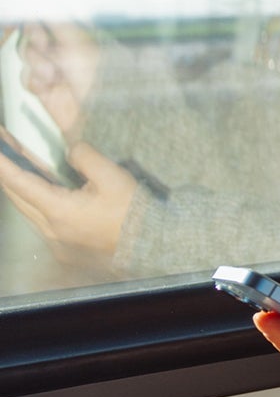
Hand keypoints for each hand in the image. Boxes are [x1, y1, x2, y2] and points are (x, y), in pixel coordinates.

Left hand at [0, 136, 135, 263]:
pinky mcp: (63, 246)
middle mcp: (50, 229)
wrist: (149, 242)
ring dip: (18, 187)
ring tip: (14, 165)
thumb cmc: (132, 210)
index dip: (3, 164)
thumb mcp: (111, 175)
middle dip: (6, 173)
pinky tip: (38, 189)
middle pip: (16, 197)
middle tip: (3, 150)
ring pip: (26, 209)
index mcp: (59, 211)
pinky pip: (38, 220)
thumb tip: (68, 151)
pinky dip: (32, 201)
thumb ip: (84, 157)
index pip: (19, 183)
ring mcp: (55, 240)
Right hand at [19, 22, 100, 142]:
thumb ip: (59, 23)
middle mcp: (64, 50)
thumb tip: (45, 1)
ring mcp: (52, 68)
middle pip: (32, 35)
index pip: (50, 19)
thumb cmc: (94, 77)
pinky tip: (48, 89)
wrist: (94, 116)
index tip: (31, 18)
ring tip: (54, 77)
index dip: (37, 18)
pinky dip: (35, 82)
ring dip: (37, 65)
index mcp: (77, 36)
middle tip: (47, 48)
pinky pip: (26, 77)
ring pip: (27, 55)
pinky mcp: (43, 87)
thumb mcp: (78, 45)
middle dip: (36, 41)